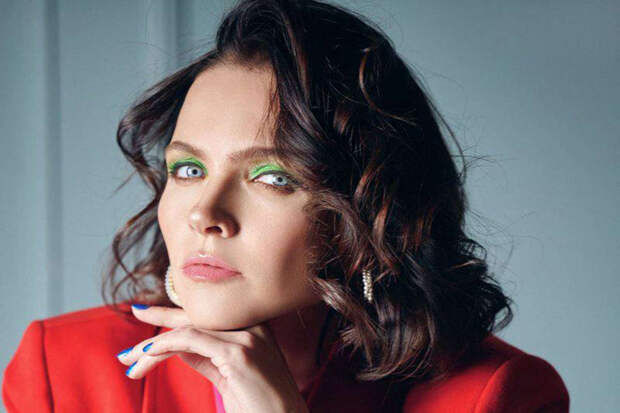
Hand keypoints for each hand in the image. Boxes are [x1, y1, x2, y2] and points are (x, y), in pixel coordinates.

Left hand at [116, 305, 309, 412]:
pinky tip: (146, 353)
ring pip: (188, 330)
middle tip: (132, 326)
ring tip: (129, 360)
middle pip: (195, 318)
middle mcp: (253, 325)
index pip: (204, 315)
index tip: (144, 311)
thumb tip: (175, 348)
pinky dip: (165, 344)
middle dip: (159, 321)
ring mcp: (249, 336)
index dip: (173, 314)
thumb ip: (205, 358)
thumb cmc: (261, 406)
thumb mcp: (229, 377)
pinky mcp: (240, 352)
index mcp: (253, 326)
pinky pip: (192, 341)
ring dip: (153, 345)